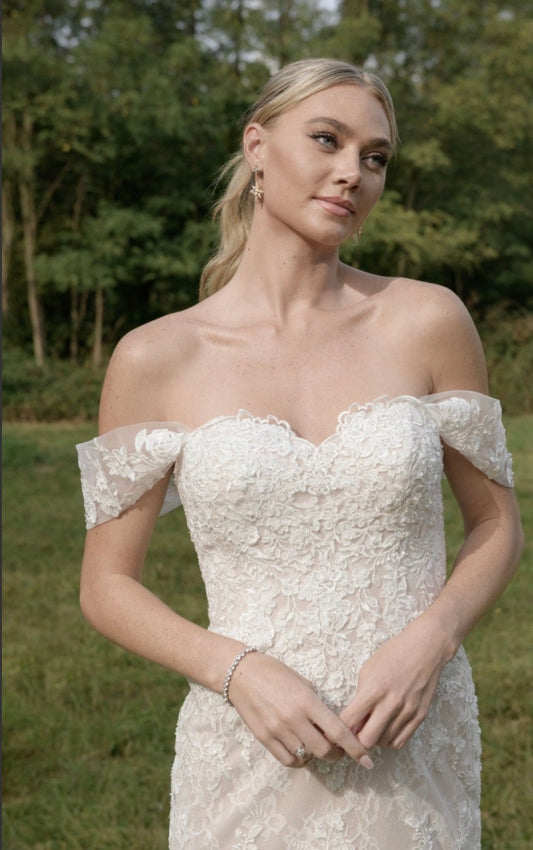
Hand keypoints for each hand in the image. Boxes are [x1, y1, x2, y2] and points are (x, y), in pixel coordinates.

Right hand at [227, 651, 373, 768]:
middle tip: (339, 749)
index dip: (355, 749)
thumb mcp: (302, 682)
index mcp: (307, 701)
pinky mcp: (264, 738)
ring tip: (316, 744)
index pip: (338, 732)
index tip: (367, 760)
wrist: (240, 673)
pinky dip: (299, 759)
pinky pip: (288, 759)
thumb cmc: (274, 672)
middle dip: (337, 754)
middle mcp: (293, 718)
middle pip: (324, 751)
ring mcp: (277, 730)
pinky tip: (300, 749)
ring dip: (317, 755)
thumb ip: (318, 705)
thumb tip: (334, 727)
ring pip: (306, 757)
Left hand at [339, 616, 448, 750]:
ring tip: (371, 727)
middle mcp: (390, 704)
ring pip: (384, 743)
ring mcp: (407, 711)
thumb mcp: (368, 670)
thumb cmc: (393, 655)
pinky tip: (385, 730)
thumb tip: (353, 722)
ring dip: (374, 739)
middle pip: (366, 740)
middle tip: (353, 734)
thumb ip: (360, 696)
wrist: (425, 648)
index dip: (338, 729)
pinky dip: (389, 740)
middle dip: (356, 741)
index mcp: (373, 690)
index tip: (335, 731)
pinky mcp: (420, 716)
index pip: (348, 721)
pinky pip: (400, 741)